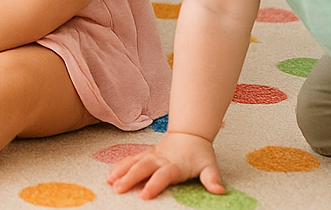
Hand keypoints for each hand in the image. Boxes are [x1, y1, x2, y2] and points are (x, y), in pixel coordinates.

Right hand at [107, 131, 223, 199]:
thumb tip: (220, 190)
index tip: (144, 196)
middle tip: (118, 189)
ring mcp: (150, 156)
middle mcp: (159, 159)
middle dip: (129, 178)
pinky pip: (130, 160)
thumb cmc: (199, 154)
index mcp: (174, 165)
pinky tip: (111, 175)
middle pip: (142, 168)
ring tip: (110, 181)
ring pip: (133, 162)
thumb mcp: (209, 166)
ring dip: (121, 171)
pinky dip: (119, 166)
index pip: (162, 176)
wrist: (190, 134)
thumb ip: (212, 179)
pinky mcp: (145, 154)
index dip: (153, 185)